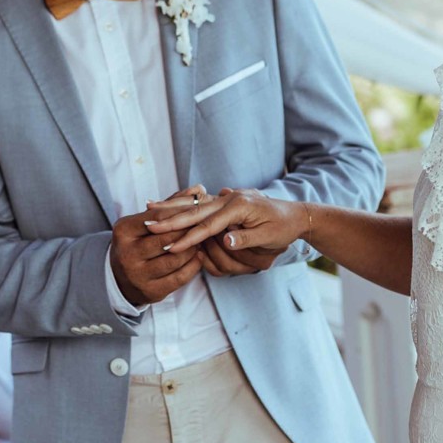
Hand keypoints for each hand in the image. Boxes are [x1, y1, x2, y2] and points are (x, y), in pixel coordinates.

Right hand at [112, 185, 208, 305]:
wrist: (119, 277)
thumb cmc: (138, 242)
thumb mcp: (145, 221)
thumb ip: (170, 205)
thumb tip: (198, 189)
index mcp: (123, 230)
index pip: (158, 217)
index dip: (182, 212)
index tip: (200, 208)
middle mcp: (127, 253)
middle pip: (167, 238)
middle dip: (189, 231)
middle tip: (206, 225)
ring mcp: (137, 275)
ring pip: (175, 259)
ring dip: (192, 248)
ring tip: (201, 240)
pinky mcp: (150, 291)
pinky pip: (179, 277)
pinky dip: (193, 266)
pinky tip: (198, 257)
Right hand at [144, 188, 304, 276]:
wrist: (294, 214)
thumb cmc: (283, 227)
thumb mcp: (270, 236)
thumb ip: (247, 239)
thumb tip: (226, 241)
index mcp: (240, 206)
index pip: (209, 225)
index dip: (190, 237)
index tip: (172, 246)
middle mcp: (230, 198)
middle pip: (195, 210)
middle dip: (171, 219)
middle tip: (148, 224)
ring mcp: (226, 197)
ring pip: (193, 204)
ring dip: (170, 208)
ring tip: (148, 208)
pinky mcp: (223, 200)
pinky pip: (198, 203)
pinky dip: (180, 204)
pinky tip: (166, 205)